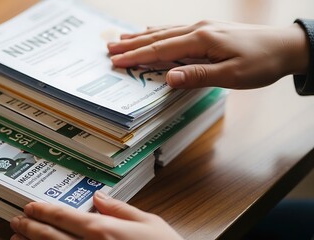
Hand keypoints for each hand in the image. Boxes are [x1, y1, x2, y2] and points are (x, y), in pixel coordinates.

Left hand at [10, 191, 182, 239]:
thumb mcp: (149, 223)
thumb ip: (121, 209)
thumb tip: (101, 197)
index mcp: (103, 231)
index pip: (64, 216)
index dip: (43, 210)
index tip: (29, 207)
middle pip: (49, 235)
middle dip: (29, 227)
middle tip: (16, 221)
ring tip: (16, 239)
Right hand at [108, 20, 308, 88]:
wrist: (287, 45)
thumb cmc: (262, 63)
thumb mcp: (232, 75)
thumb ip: (198, 76)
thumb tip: (167, 78)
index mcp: (201, 40)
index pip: (161, 50)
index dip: (136, 57)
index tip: (115, 61)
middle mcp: (198, 29)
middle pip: (158, 37)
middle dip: (132, 44)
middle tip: (109, 48)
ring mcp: (203, 27)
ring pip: (165, 31)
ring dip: (142, 36)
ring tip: (122, 38)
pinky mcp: (209, 29)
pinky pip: (177, 30)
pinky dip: (159, 32)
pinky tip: (152, 31)